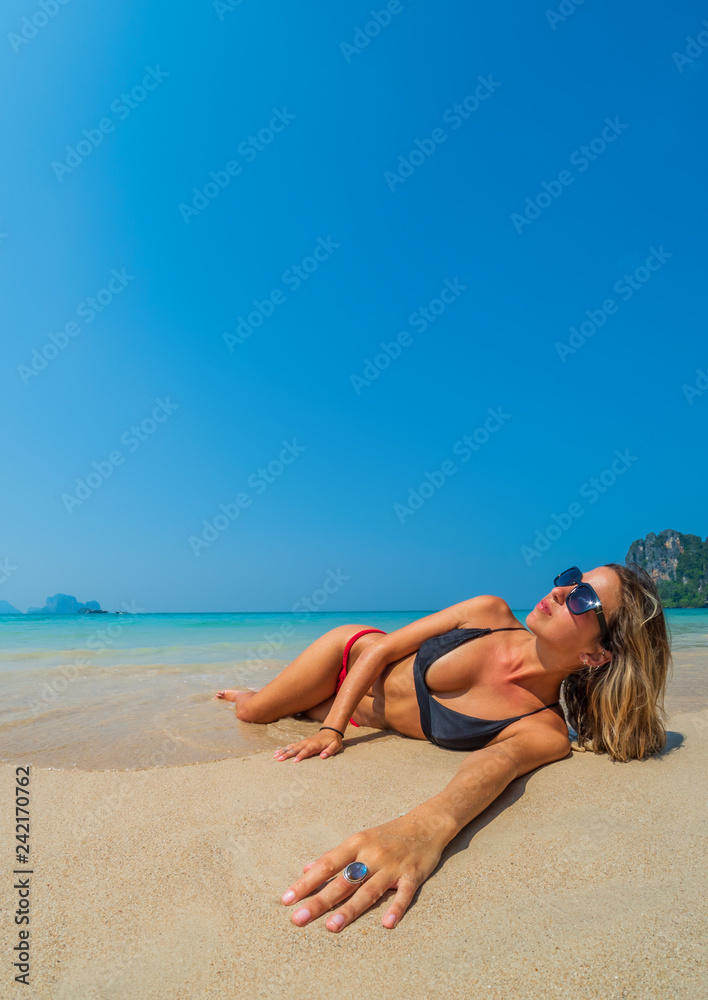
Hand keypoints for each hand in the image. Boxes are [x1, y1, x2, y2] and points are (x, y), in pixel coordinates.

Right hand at [273, 730, 342, 761]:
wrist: (331, 731)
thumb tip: (323, 756)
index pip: (306, 751)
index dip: (301, 756)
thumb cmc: (333, 741)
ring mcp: (303, 742)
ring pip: (291, 746)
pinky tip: (278, 752)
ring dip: (283, 751)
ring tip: (274, 756)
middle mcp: (307, 743)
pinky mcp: (302, 742)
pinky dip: (284, 748)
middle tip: (278, 759)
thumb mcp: (336, 746)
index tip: (294, 761)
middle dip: (287, 754)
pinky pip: (292, 745)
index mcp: (315, 745)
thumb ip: (330, 751)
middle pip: (295, 749)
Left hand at [280, 814, 445, 931]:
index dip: (306, 882)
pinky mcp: (413, 875)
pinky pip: (404, 894)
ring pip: (368, 890)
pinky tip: (387, 924)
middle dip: (319, 901)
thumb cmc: (388, 834)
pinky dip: (396, 908)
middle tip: (298, 919)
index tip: (287, 899)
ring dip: (350, 910)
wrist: (426, 824)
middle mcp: (371, 855)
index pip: (326, 865)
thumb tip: (306, 869)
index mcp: (356, 844)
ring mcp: (392, 866)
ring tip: (331, 927)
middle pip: (342, 882)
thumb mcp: (359, 839)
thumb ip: (334, 857)